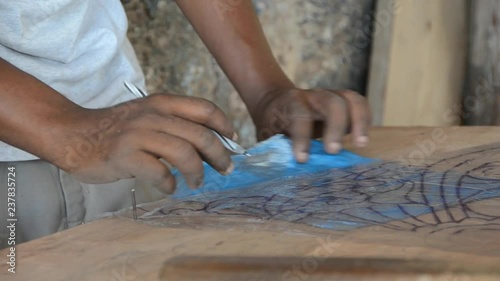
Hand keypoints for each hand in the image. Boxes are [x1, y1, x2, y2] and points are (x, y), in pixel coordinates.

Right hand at [55, 94, 234, 193]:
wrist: (75, 134)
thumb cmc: (117, 130)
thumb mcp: (148, 116)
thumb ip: (175, 124)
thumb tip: (211, 145)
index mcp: (162, 103)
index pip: (204, 108)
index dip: (223, 125)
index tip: (232, 140)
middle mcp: (153, 115)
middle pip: (200, 135)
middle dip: (220, 155)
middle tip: (225, 169)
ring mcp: (138, 135)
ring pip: (184, 153)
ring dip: (197, 172)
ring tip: (196, 182)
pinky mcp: (125, 156)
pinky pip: (159, 172)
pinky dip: (169, 183)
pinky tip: (168, 187)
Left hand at [252, 88, 370, 161]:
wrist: (275, 103)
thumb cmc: (274, 125)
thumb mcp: (269, 136)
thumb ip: (278, 150)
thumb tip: (287, 173)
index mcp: (290, 104)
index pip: (298, 115)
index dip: (302, 137)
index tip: (303, 159)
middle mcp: (312, 97)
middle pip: (331, 102)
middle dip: (336, 126)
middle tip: (334, 151)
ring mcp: (330, 96)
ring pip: (350, 100)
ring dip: (359, 121)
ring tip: (361, 144)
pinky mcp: (343, 101)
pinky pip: (359, 105)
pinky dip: (365, 120)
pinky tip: (362, 139)